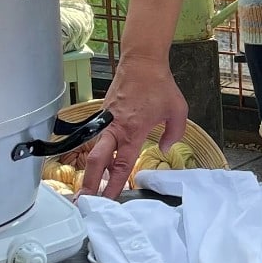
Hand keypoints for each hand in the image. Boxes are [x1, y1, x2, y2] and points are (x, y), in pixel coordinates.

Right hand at [78, 56, 188, 198]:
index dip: (115, 184)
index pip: (121, 164)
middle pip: (96, 161)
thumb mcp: (177, 110)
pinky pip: (99, 138)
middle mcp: (115, 128)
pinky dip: (98, 152)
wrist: (142, 61)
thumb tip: (165, 149)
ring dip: (92, 170)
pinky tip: (101, 164)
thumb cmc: (160, 85)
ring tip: (90, 189)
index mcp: (132, 130)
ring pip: (94, 150)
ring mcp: (107, 120)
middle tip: (84, 200)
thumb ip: (175, 133)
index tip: (109, 200)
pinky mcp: (104, 113)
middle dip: (90, 182)